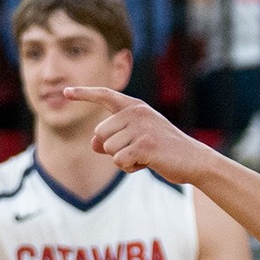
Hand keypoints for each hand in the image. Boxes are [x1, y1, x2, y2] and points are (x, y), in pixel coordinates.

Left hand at [68, 86, 219, 183]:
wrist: (194, 160)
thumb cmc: (164, 150)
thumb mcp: (137, 141)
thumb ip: (113, 139)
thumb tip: (93, 144)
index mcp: (135, 107)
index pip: (105, 95)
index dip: (83, 94)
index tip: (65, 92)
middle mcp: (137, 112)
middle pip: (100, 133)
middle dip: (112, 148)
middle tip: (138, 151)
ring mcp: (141, 128)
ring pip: (108, 149)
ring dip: (122, 160)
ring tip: (145, 157)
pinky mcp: (145, 145)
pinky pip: (119, 161)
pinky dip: (129, 168)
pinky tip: (147, 164)